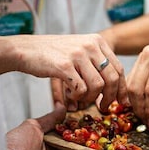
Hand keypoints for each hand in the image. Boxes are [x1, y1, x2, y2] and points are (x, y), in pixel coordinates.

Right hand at [0, 34, 128, 110]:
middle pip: (112, 78)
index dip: (122, 88)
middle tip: (103, 107)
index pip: (118, 68)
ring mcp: (78, 54)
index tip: (122, 102)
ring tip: (79, 98)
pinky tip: (69, 95)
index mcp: (98, 41)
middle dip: (110, 97)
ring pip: (98, 86)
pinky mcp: (64, 65)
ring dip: (90, 98)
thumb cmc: (54, 55)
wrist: (26, 49)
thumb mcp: (80, 52)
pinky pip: (81, 89)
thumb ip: (97, 66)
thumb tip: (116, 93)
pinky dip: (77, 97)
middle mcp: (90, 45)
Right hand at [126, 25, 148, 127]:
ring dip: (134, 103)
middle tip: (148, 122)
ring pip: (130, 84)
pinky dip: (134, 93)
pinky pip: (131, 77)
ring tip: (144, 115)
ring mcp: (142, 54)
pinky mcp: (140, 56)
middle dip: (140, 109)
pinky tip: (141, 103)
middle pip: (135, 89)